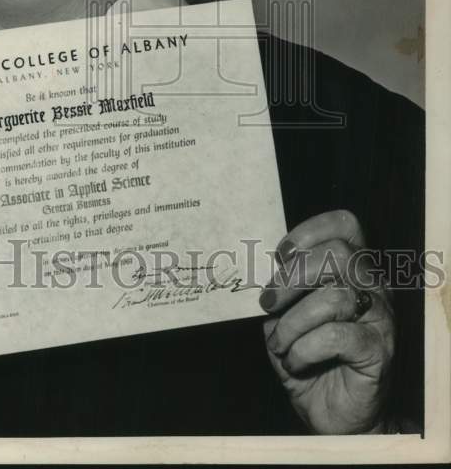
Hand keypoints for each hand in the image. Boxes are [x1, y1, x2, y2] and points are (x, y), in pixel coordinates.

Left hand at [260, 210, 394, 433]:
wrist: (331, 414)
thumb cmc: (307, 356)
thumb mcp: (284, 315)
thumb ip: (279, 288)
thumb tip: (258, 268)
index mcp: (351, 269)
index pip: (345, 225)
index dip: (309, 231)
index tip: (280, 255)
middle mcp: (372, 287)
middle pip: (338, 253)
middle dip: (293, 276)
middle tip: (269, 303)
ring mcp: (380, 319)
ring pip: (334, 296)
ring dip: (293, 322)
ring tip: (279, 343)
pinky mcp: (378, 352)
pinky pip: (337, 336)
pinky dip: (305, 348)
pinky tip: (295, 361)